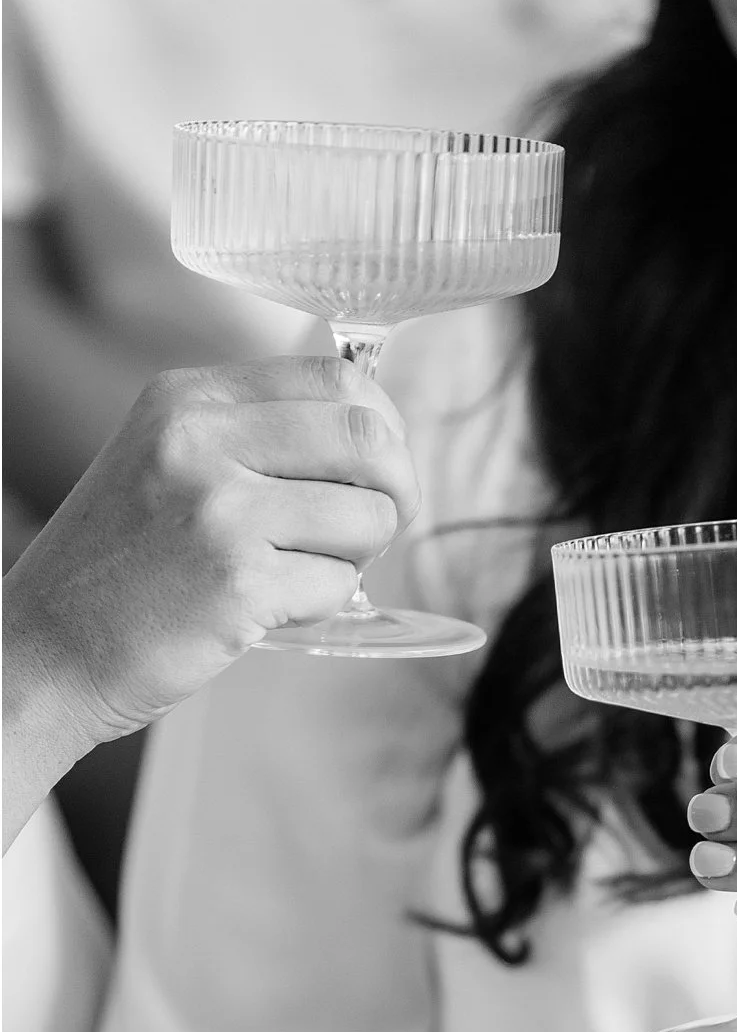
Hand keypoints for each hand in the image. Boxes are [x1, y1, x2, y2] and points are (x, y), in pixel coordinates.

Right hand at [5, 355, 420, 742]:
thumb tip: (374, 436)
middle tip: (372, 528)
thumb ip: (255, 436)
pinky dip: (324, 604)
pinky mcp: (236, 580)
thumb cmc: (120, 570)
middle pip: (368, 438)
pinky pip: (339, 584)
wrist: (46, 652)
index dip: (383, 427)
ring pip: (368, 514)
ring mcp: (218, 509)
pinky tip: (271, 608)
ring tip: (305, 571)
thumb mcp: (167, 462)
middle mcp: (199, 438)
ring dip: (360, 554)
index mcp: (188, 398)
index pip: (335, 380)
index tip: (378, 469)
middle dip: (396, 490)